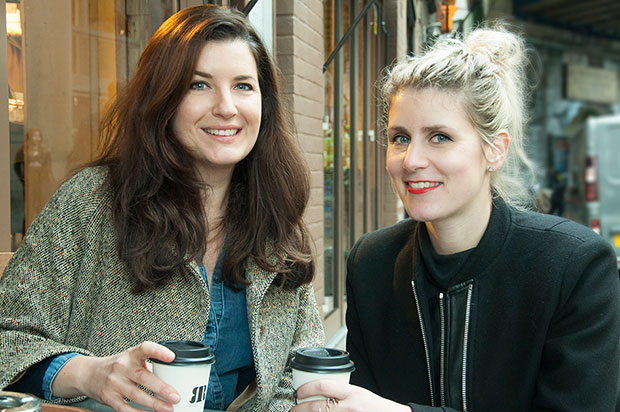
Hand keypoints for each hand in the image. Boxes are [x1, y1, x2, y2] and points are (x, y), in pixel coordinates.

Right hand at [51, 341, 179, 411]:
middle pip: (143, 377)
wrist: (88, 374)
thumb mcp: (130, 358)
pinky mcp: (109, 397)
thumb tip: (169, 376)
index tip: (171, 357)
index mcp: (131, 355)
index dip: (158, 351)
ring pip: (136, 395)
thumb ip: (146, 365)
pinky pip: (126, 408)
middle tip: (175, 396)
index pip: (145, 348)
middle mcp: (121, 367)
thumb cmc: (115, 366)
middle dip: (161, 388)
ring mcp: (114, 383)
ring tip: (167, 408)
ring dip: (154, 404)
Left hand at [291, 380, 410, 411]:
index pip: (323, 386)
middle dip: (299, 408)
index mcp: (353, 393)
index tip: (299, 391)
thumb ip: (343, 393)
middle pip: (316, 406)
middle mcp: (350, 407)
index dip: (306, 388)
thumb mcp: (360, 394)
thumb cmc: (377, 408)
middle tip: (293, 408)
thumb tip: (322, 392)